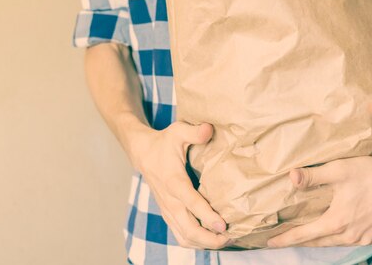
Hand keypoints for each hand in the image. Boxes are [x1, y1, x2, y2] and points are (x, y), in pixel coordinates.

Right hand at [133, 121, 230, 249]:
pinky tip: (210, 240)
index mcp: (173, 180)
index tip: (223, 225)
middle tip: (229, 237)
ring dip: (203, 243)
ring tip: (223, 241)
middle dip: (208, 238)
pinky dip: (195, 242)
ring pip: (183, 236)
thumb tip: (209, 129)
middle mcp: (169, 199)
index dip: (206, 215)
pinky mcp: (168, 214)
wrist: (142, 153)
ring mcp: (167, 209)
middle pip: (187, 228)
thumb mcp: (177, 131)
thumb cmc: (163, 142)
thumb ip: (194, 132)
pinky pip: (180, 235)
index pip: (190, 202)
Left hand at [266, 144, 371, 247]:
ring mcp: (365, 238)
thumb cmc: (369, 172)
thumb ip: (312, 176)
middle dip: (301, 241)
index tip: (270, 243)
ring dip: (322, 239)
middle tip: (285, 239)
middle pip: (319, 242)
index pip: (304, 235)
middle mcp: (350, 235)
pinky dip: (342, 238)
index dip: (285, 239)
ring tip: (309, 235)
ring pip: (336, 243)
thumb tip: (291, 177)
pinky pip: (354, 241)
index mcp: (337, 222)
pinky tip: (338, 231)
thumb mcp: (337, 170)